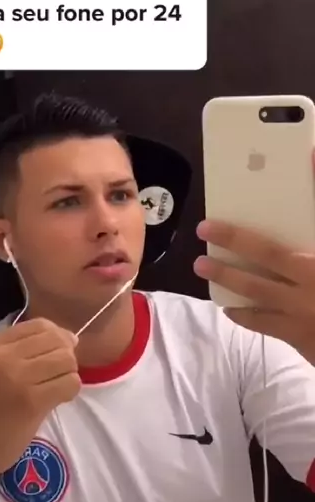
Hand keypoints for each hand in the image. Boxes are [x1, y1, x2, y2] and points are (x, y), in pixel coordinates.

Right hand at [0, 318, 79, 478]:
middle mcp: (5, 357)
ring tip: (55, 388)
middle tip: (57, 375)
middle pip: (58, 341)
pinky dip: (70, 391)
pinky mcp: (32, 400)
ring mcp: (18, 378)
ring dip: (68, 374)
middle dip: (66, 357)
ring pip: (67, 360)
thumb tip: (71, 338)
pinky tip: (57, 399)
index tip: (56, 354)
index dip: (58, 336)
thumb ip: (28, 348)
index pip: (41, 325)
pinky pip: (70, 383)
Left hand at [193, 220, 314, 364]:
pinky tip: (243, 315)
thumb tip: (313, 157)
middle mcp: (304, 297)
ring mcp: (304, 324)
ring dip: (234, 299)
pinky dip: (255, 321)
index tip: (208, 227)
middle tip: (199, 263)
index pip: (266, 250)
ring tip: (216, 294)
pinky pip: (273, 330)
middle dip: (223, 272)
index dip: (234, 237)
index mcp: (313, 270)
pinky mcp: (307, 345)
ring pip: (259, 311)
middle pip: (254, 283)